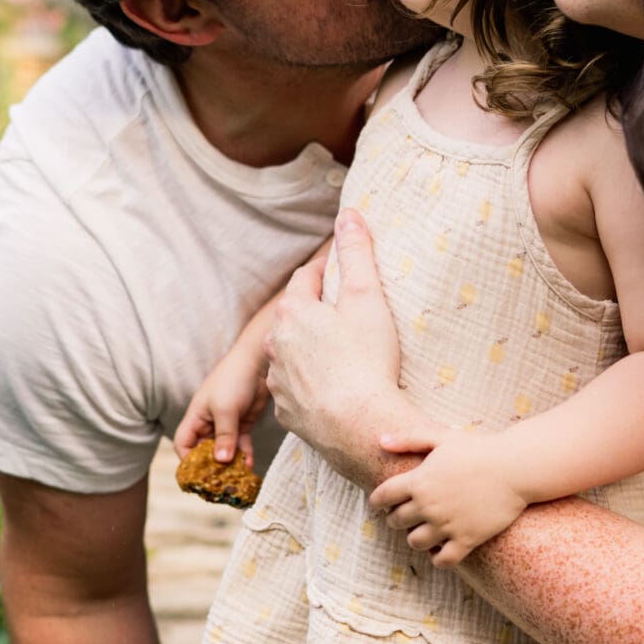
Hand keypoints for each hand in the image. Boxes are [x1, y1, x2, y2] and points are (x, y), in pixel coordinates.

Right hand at [172, 341, 269, 467]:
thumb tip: (221, 460)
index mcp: (196, 418)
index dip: (187, 460)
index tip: (198, 474)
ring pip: (223, 451)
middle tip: (220, 483)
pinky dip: (243, 456)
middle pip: (203, 451)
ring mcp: (225, 425)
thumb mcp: (226, 409)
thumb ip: (224, 435)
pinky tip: (249, 465)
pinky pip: (240, 445)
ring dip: (229, 464)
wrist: (257, 363)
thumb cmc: (233, 380)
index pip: (183, 444)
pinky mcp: (242, 424)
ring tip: (237, 479)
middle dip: (211, 467)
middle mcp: (208, 423)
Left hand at [265, 211, 430, 486]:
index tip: (342, 273)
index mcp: (293, 313)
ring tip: (341, 354)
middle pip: (295, 317)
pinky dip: (312, 384)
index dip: (325, 273)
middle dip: (317, 312)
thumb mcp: (366, 298)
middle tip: (345, 314)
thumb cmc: (366, 361)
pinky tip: (335, 388)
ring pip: (293, 354)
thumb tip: (348, 215)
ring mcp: (279, 381)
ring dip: (311, 350)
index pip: (306, 279)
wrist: (361, 428)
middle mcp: (277, 345)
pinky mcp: (287, 412)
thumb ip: (356, 254)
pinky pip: (298, 389)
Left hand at [370, 431, 530, 565]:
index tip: (381, 504)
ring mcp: (447, 525)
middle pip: (396, 521)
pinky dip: (438, 558)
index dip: (378, 502)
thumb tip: (381, 441)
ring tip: (424, 531)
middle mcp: (428, 505)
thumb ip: (410, 438)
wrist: (516, 468)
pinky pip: (443, 560)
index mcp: (419, 480)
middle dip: (397, 518)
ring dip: (416, 538)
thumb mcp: (443, 436)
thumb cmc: (480, 449)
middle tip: (405, 515)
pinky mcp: (467, 539)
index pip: (383, 496)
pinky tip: (441, 548)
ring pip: (415, 542)